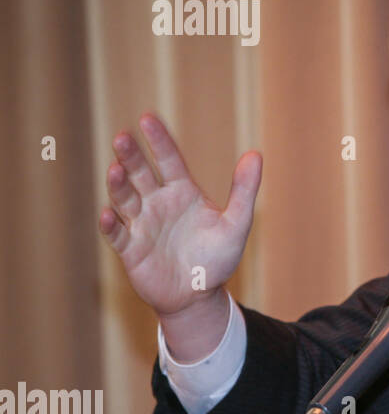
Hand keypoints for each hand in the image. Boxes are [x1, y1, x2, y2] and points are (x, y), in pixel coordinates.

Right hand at [98, 112, 260, 318]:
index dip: (158, 141)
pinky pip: (118, 234)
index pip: (169, 160)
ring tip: (115, 169)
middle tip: (123, 137)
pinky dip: (112, 224)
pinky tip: (109, 213)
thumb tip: (255, 154)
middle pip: (141, 174)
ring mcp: (142, 224)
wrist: (200, 295)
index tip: (147, 118)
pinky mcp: (130, 249)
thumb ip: (244, 190)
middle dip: (131, 156)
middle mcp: (158, 203)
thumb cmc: (218, 257)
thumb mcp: (237, 224)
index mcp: (182, 191)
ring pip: (125, 199)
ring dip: (118, 185)